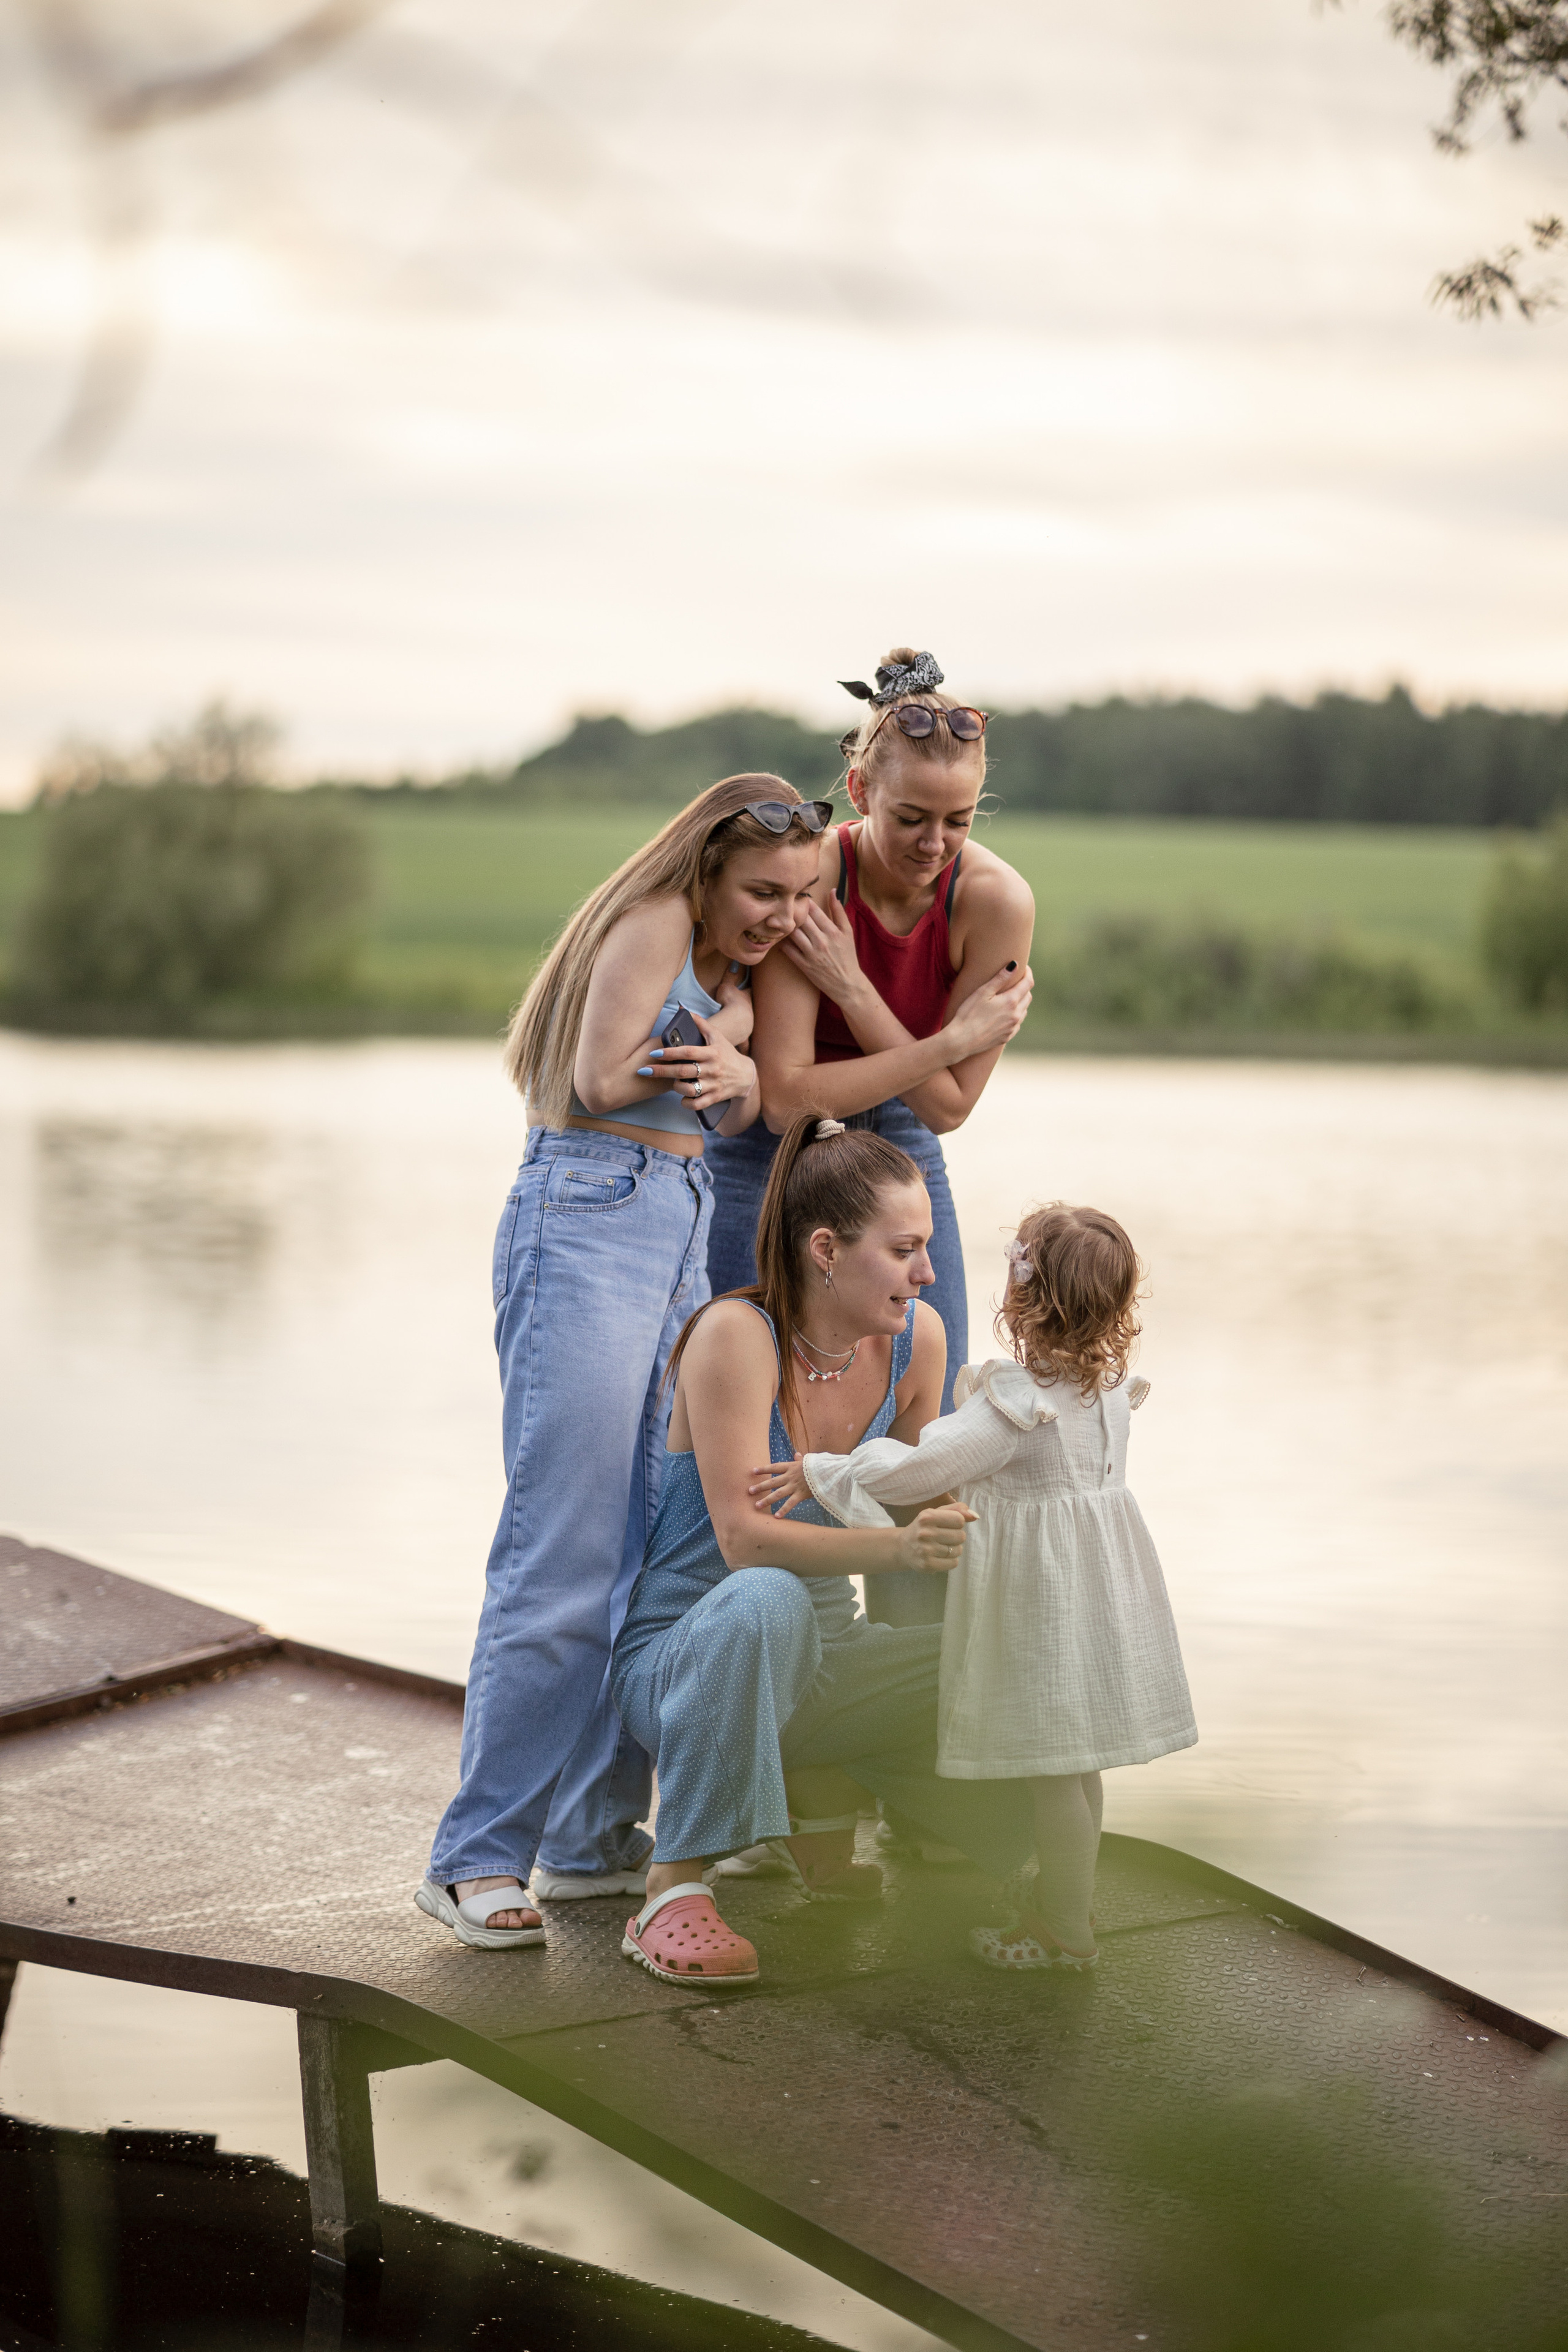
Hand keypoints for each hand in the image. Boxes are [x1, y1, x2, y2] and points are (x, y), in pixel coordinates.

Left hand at [639, 1013, 755, 1107]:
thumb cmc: (727, 1053)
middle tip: (644, 1070)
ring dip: (675, 1086)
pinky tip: (682, 1097)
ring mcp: (713, 1085)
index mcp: (711, 1053)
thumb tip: (683, 1009)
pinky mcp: (715, 1098)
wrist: (746, 1075)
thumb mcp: (717, 1036)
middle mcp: (712, 1069)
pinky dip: (687, 1102)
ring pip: (689, 1089)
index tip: (654, 1053)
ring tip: (672, 1083)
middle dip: (661, 1071)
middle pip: (683, 1071)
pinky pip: (697, 1104)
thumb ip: (700, 1023)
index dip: (670, 1052)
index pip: (687, 1052)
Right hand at [709, 965, 754, 1046]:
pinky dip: (744, 1047)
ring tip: (747, 1031)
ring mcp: (748, 1027)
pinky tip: (746, 1054)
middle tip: (756, 1012)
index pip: (753, 992)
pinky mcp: (742, 1038)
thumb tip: (734, 962)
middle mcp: (751, 1014)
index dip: (754, 990)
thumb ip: (729, 975)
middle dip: (753, 1012)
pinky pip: (744, 1044)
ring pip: (750, 1028)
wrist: (732, 1020)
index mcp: (747, 1000)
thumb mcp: (727, 986)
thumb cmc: (729, 1002)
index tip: (761, 987)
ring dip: (749, 1028)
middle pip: (755, 1011)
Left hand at [747, 1456, 812, 1515]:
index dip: (763, 1469)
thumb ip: (800, 1459)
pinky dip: (783, 1510)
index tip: (752, 1471)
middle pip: (772, 1482)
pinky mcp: (801, 1495)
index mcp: (791, 1467)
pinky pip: (790, 1504)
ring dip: (766, 1500)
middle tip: (749, 1491)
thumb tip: (797, 1453)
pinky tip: (776, 1517)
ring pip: (777, 1494)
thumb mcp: (808, 1460)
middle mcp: (790, 1476)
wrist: (828, 1471)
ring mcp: (794, 1486)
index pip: (774, 1467)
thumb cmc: (818, 1466)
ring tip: (756, 1506)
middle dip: (760, 1487)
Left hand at [778, 896, 868, 1008]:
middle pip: (801, 920)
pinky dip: (783, 942)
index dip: (803, 902)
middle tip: (786, 906)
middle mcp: (822, 941)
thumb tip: (832, 890)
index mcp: (833, 931)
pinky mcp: (804, 965)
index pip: (814, 911)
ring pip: (793, 933)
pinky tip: (781, 938)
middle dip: (793, 912)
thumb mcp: (848, 932)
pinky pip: (788, 950)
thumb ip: (839, 911)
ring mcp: (812, 954)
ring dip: (786, 926)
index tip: (798, 898)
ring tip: (782, 920)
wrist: (847, 984)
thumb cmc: (848, 956)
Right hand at [896, 1502, 975, 1574]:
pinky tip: (940, 1556)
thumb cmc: (924, 1527)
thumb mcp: (936, 1513)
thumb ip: (957, 1510)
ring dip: (954, 1549)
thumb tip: (975, 1516)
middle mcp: (925, 1533)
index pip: (959, 1520)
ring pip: (958, 1550)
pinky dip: (950, 1560)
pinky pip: (953, 1563)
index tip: (948, 1525)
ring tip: (941, 1547)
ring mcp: (926, 1550)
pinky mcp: (927, 1565)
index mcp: (927, 1516)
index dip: (957, 1523)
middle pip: (961, 1536)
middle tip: (943, 1537)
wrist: (902, 1547)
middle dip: (956, 1537)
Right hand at [942, 962, 1033, 1059]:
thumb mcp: (983, 992)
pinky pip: (1017, 1023)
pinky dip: (1016, 1015)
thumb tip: (1014, 964)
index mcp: (1011, 1002)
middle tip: (1015, 980)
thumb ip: (1000, 978)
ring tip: (1010, 996)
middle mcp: (1016, 1015)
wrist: (961, 1041)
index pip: (1028, 983)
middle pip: (1028, 996)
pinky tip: (1006, 1014)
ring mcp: (1012, 1027)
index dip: (1027, 973)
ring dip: (1021, 1001)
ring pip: (1024, 1010)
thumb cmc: (968, 1014)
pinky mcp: (1007, 1037)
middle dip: (1024, 986)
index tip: (1023, 967)